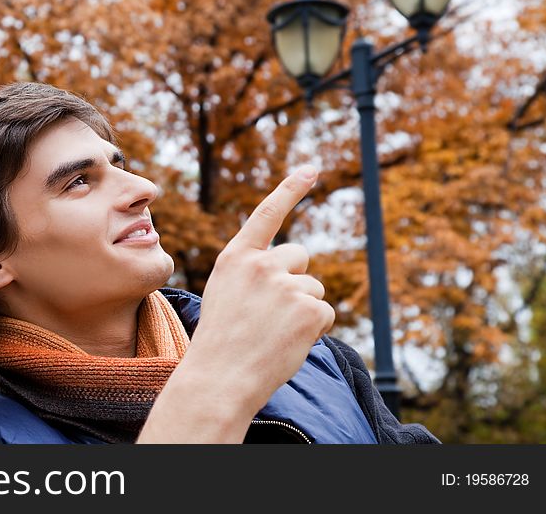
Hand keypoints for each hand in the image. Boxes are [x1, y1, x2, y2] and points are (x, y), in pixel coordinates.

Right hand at [188, 164, 334, 407]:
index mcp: (236, 258)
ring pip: (314, 288)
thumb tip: (294, 267)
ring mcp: (285, 284)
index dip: (291, 189)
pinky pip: (325, 312)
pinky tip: (288, 342)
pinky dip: (313, 329)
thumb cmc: (221, 343)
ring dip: (303, 309)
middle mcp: (260, 264)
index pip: (267, 214)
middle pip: (299, 256)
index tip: (311, 168)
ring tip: (273, 333)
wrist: (220, 378)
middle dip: (295, 280)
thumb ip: (253, 273)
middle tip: (271, 313)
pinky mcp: (309, 308)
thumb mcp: (226, 294)